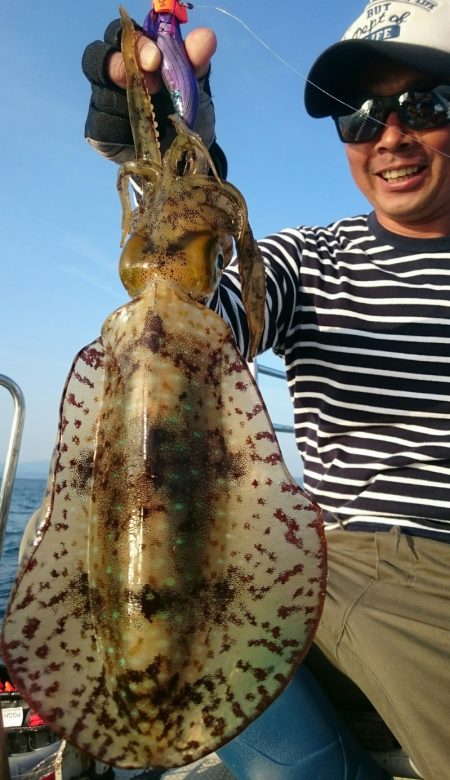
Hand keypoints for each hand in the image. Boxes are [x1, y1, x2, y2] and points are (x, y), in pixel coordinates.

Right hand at [82, 18, 226, 177]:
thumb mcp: (194, 85)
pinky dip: (120, 131)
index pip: (125, 35)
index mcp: (136, 53)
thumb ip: (196, 61)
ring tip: (152, 120)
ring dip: (123, 105)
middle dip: (119, 67)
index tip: (157, 59)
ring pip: (99, 94)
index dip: (137, 43)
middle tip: (151, 86)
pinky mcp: (100, 132)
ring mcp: (104, 102)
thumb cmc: (185, 110)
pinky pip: (101, 127)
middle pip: (97, 57)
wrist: (187, 153)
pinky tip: (141, 138)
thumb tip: (206, 37)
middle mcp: (114, 73)